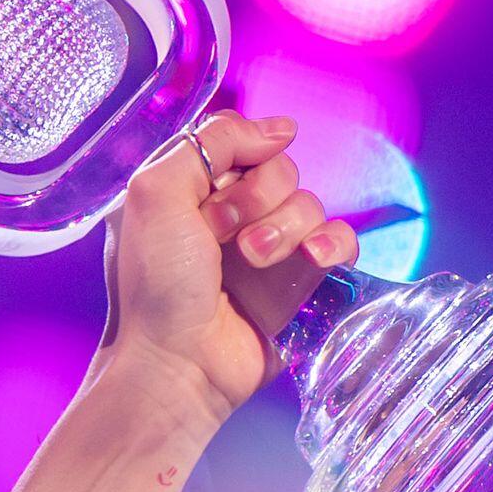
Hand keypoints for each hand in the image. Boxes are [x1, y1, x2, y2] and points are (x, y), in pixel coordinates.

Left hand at [96, 111, 359, 424]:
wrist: (176, 364)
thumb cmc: (154, 286)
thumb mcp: (156, 194)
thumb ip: (209, 143)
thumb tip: (279, 128)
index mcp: (189, 190)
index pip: (238, 141)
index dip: (237, 158)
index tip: (216, 189)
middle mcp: (229, 215)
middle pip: (278, 169)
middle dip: (257, 198)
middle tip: (223, 235)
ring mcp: (267, 249)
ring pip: (309, 203)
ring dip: (285, 228)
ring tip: (253, 261)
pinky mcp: (299, 283)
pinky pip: (338, 240)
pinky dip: (332, 243)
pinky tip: (314, 260)